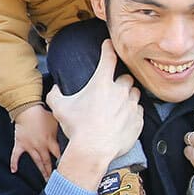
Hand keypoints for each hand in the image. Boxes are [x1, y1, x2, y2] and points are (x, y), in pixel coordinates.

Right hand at [9, 102, 61, 179]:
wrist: (27, 109)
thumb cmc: (42, 113)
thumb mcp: (56, 121)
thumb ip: (61, 130)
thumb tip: (69, 133)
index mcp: (50, 141)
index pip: (59, 155)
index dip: (64, 163)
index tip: (68, 170)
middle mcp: (40, 146)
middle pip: (48, 162)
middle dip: (52, 173)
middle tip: (56, 182)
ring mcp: (29, 146)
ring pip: (37, 162)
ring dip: (41, 171)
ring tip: (46, 181)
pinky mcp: (20, 144)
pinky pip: (16, 155)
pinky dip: (14, 163)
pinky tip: (13, 171)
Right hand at [43, 40, 144, 190]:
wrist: (93, 150)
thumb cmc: (76, 127)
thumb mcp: (59, 107)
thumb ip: (55, 94)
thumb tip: (55, 89)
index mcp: (101, 83)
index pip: (108, 57)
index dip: (108, 48)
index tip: (109, 44)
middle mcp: (119, 90)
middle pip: (127, 78)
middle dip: (120, 82)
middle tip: (112, 91)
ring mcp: (131, 105)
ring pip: (135, 94)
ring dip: (128, 97)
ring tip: (118, 107)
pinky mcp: (138, 120)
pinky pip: (138, 112)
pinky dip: (132, 114)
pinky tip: (122, 120)